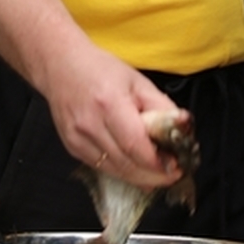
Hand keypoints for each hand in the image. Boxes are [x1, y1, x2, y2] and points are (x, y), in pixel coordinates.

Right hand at [37, 31, 187, 190]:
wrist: (60, 66)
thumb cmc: (100, 69)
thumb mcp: (138, 81)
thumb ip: (161, 106)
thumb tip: (183, 128)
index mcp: (109, 103)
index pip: (136, 145)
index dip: (158, 163)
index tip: (176, 166)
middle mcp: (90, 124)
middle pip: (126, 164)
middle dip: (154, 176)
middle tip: (173, 175)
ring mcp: (78, 138)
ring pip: (115, 171)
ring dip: (140, 178)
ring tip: (159, 175)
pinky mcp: (72, 147)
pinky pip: (102, 167)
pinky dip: (122, 171)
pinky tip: (136, 168)